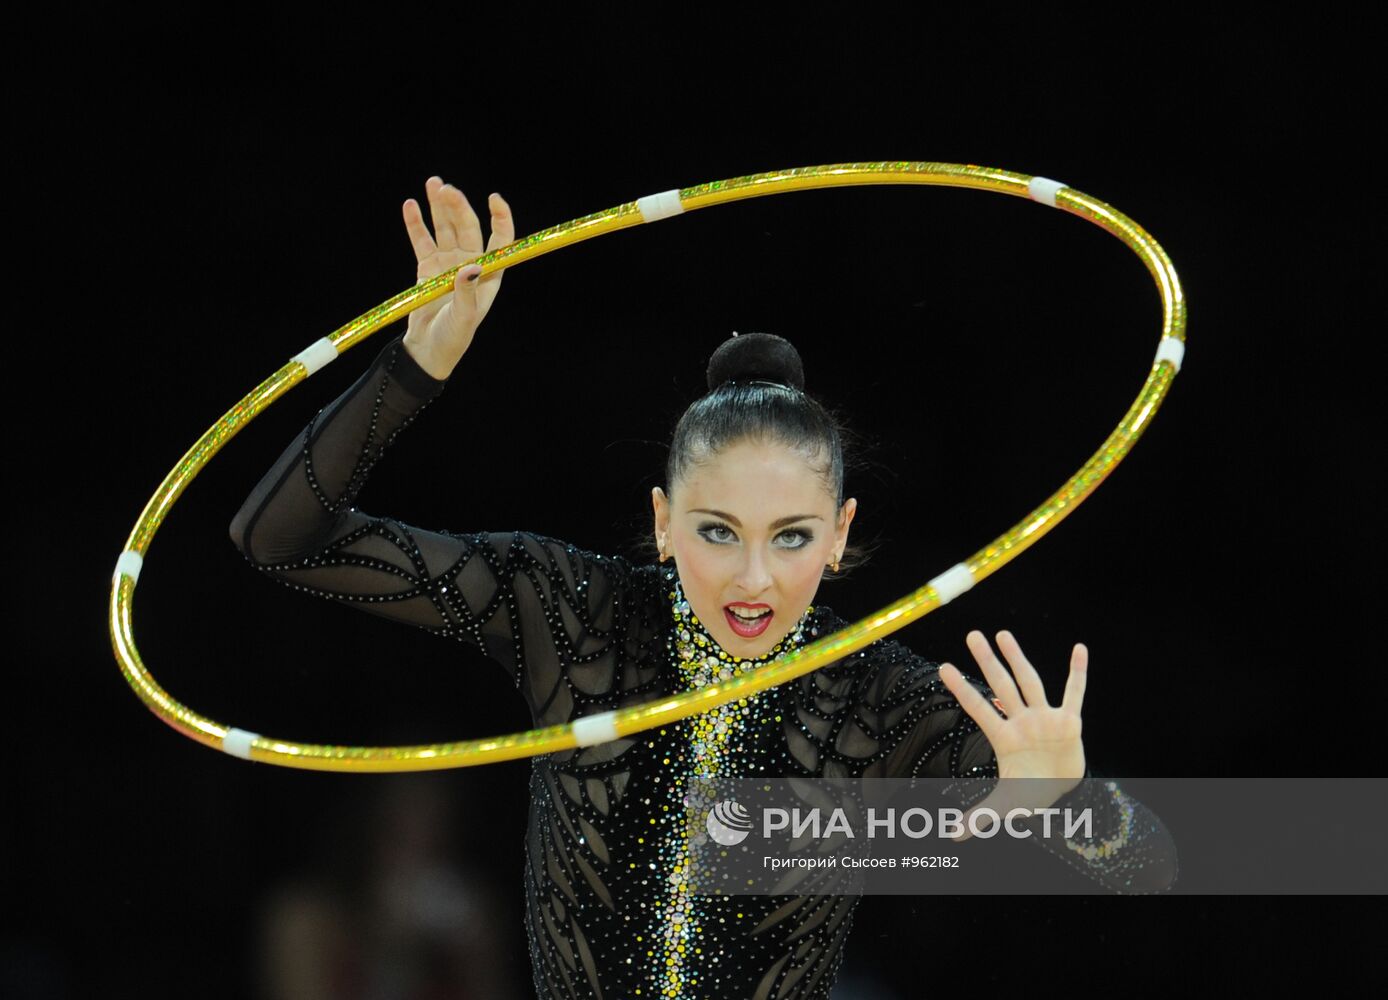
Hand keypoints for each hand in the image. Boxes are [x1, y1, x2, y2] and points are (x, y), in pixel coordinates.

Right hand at [401, 176, 514, 378]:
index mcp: (488, 274)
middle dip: (457, 206)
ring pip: (444, 228)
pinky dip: (416, 223)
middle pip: (466, 227)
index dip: (500, 218)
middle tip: (445, 188)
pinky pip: (422, 240)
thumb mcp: (464, 318)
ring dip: (439, 206)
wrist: (427, 350)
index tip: (494, 198)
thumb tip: (472, 268)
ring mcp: (447, 263)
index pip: (500, 240)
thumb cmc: (453, 338)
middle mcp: (470, 264)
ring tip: (432, 184)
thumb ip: (468, 293)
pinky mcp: (426, 266)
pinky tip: (411, 204)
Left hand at [937, 629, 1087, 841]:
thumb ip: (979, 818)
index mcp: (1003, 737)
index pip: (977, 709)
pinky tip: (1079, 649)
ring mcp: (1044, 719)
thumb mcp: (1005, 806)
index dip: (962, 689)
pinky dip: (1078, 673)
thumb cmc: (1030, 793)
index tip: (943, 667)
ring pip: (1030, 682)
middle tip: (972, 635)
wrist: (1063, 794)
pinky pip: (1074, 694)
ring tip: (1004, 634)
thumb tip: (952, 835)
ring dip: (1018, 658)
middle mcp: (1021, 722)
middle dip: (987, 661)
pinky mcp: (1069, 723)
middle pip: (1001, 686)